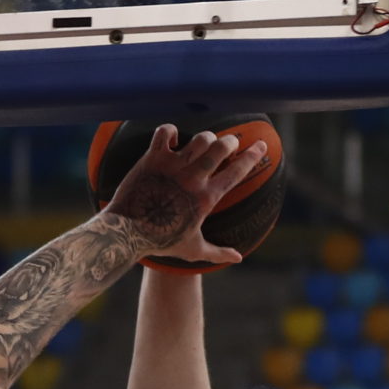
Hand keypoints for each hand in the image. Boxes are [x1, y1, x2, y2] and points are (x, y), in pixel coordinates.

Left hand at [101, 125, 269, 266]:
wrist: (126, 233)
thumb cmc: (160, 242)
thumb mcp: (193, 249)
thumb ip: (218, 252)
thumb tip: (238, 258)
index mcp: (206, 198)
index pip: (237, 172)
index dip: (253, 156)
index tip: (262, 145)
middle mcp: (192, 178)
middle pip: (221, 147)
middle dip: (230, 141)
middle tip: (230, 143)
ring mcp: (172, 166)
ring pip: (199, 138)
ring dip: (206, 137)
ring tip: (206, 142)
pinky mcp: (153, 158)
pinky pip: (165, 132)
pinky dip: (170, 130)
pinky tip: (172, 138)